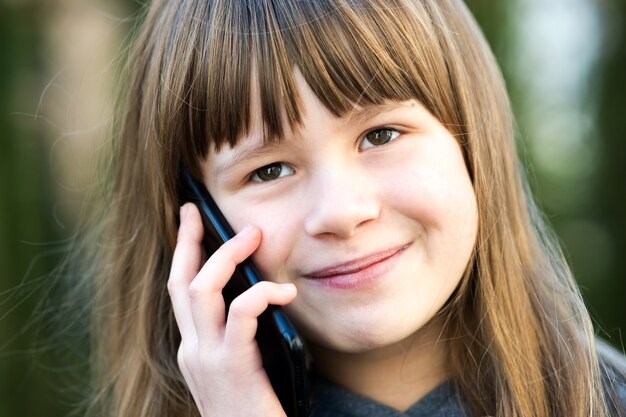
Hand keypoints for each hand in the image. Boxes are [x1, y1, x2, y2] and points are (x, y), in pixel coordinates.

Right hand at [168, 203, 297, 416]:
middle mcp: (192, 349)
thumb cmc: (256, 407)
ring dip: (225, 256)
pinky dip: (262, 293)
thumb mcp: (241, 365)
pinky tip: (285, 290)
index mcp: (194, 347)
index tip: (188, 220)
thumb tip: (257, 290)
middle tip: (198, 210)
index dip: (181, 251)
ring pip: (201, 289)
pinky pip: (241, 314)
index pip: (179, 290)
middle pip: (179, 281)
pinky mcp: (231, 367)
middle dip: (187, 240)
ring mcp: (206, 359)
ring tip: (252, 236)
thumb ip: (240, 334)